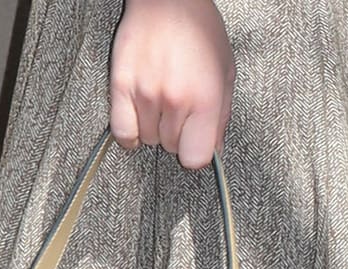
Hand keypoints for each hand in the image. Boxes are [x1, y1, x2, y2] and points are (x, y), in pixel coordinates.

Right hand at [110, 0, 234, 169]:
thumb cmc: (199, 29)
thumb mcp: (225, 71)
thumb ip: (221, 115)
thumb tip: (214, 149)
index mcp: (205, 98)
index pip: (195, 159)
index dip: (197, 152)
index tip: (196, 141)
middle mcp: (175, 100)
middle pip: (171, 148)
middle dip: (177, 134)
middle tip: (179, 108)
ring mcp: (146, 93)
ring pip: (148, 139)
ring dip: (154, 128)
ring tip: (161, 100)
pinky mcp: (122, 86)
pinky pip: (122, 132)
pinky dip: (130, 132)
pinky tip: (139, 117)